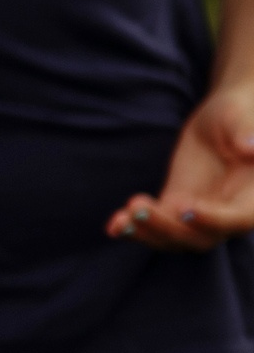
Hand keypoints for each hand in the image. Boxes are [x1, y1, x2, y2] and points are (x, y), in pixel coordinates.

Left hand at [108, 82, 253, 251]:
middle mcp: (229, 214)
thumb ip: (247, 133)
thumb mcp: (241, 117)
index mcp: (253, 198)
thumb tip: (251, 147)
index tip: (184, 207)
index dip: (213, 219)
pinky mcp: (174, 207)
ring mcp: (199, 215)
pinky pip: (156, 226)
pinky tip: (113, 226)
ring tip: (122, 220)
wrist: (219, 119)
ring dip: (147, 233)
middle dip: (168, 228)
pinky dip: (134, 229)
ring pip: (175, 238)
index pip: (237, 219)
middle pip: (201, 237)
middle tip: (139, 207)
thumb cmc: (238, 114)